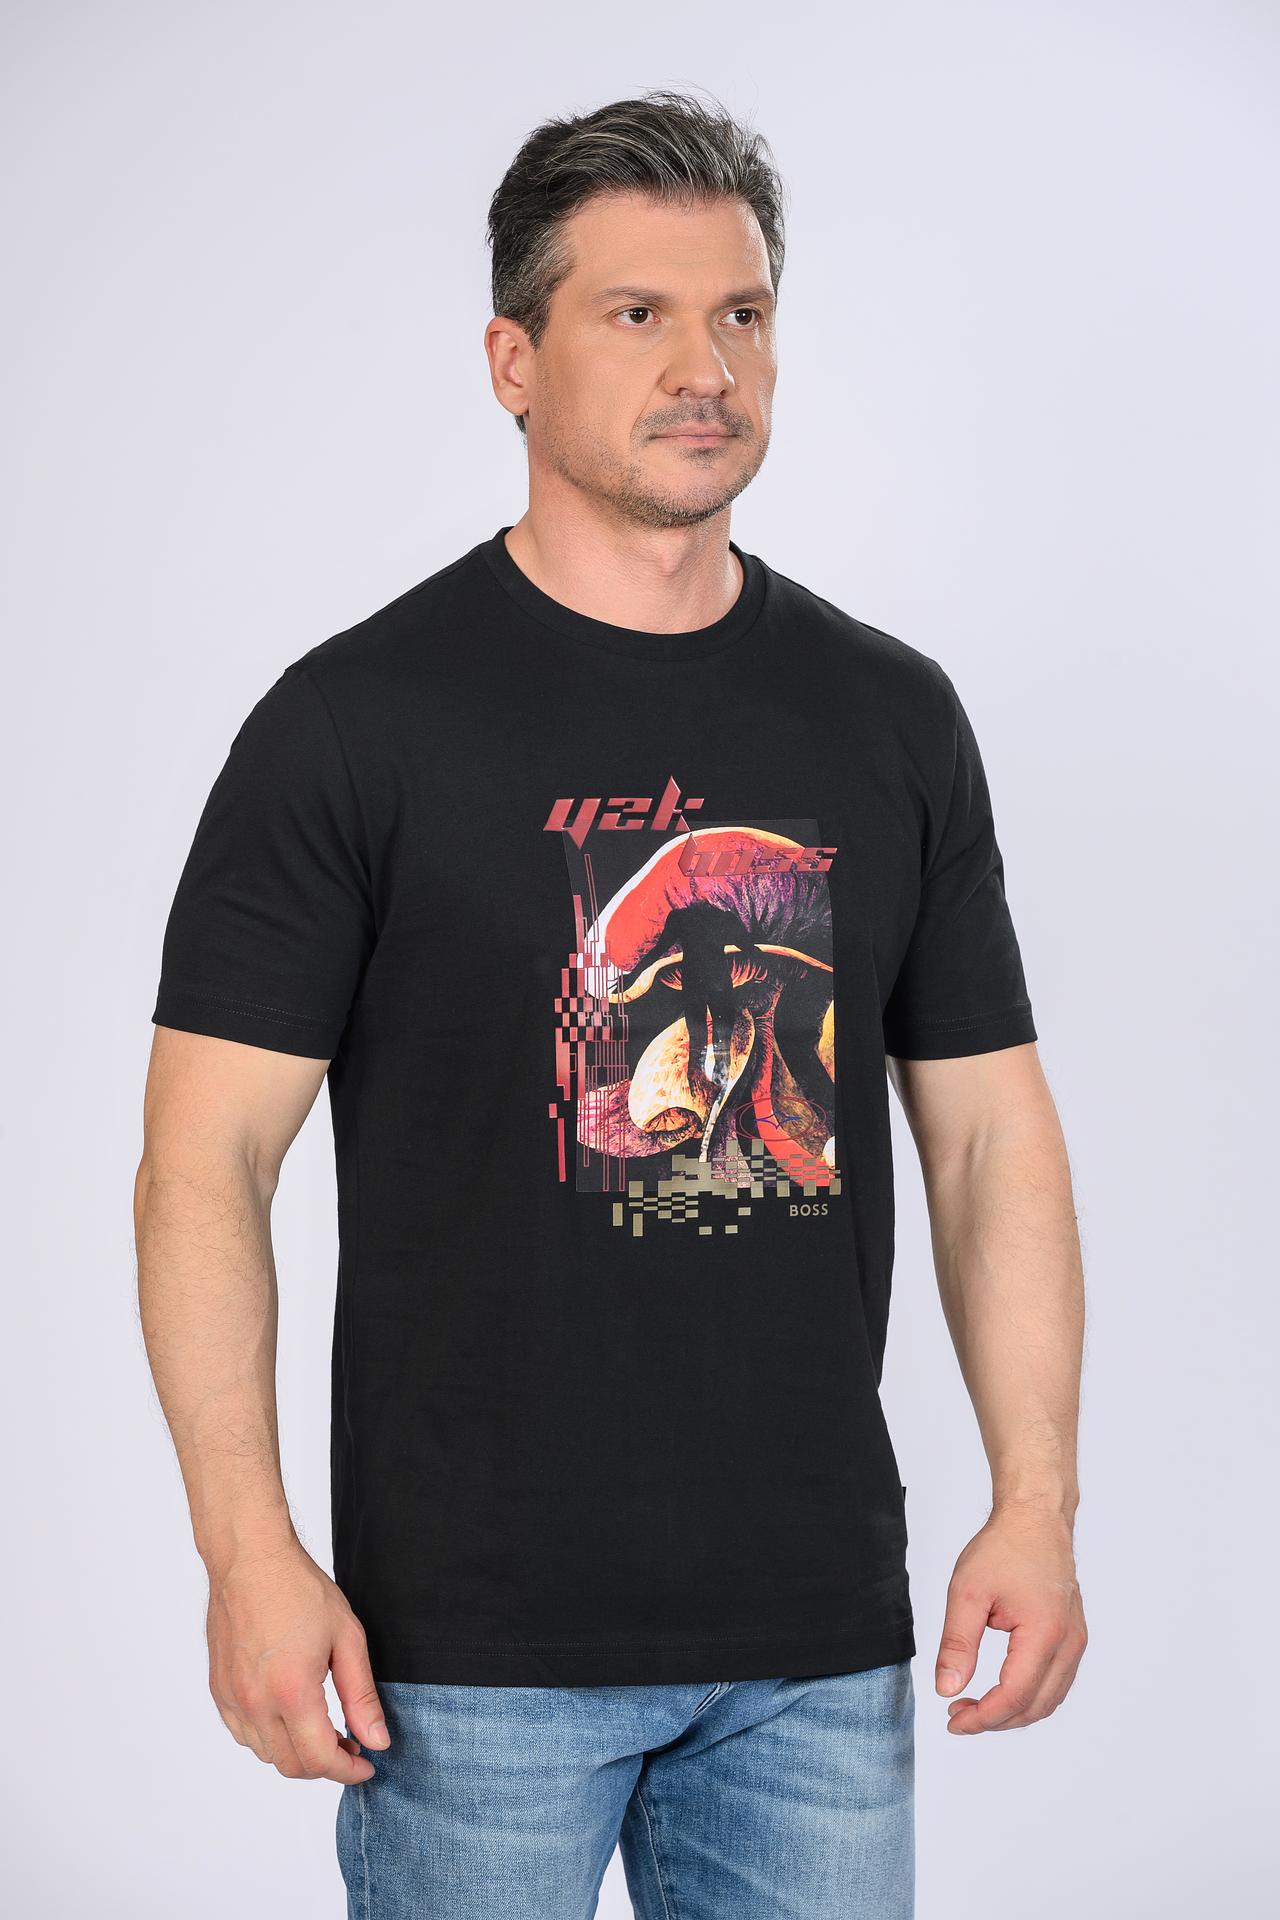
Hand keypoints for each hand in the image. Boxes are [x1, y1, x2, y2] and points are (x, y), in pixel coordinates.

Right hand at [205, 1538, 389, 1781]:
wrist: (249, 1559)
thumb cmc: (299, 1589)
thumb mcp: (347, 1637)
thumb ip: (361, 1696)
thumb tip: (377, 1740)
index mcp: (291, 1691)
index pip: (319, 1759)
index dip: (348, 1771)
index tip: (367, 1766)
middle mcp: (256, 1703)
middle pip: (291, 1766)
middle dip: (326, 1766)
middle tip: (351, 1745)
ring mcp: (232, 1698)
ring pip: (266, 1754)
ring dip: (297, 1753)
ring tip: (324, 1730)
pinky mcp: (219, 1690)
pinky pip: (244, 1734)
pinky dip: (270, 1738)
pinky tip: (291, 1716)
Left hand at [935, 1504, 1087, 1732]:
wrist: (1035, 1519)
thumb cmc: (1003, 1548)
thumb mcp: (967, 1592)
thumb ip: (957, 1644)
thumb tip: (947, 1689)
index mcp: (1044, 1633)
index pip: (1014, 1695)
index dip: (982, 1717)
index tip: (952, 1720)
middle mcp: (1068, 1643)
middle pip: (1035, 1706)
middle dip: (994, 1720)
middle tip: (957, 1715)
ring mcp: (1075, 1641)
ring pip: (1049, 1700)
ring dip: (1013, 1712)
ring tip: (974, 1705)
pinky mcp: (1073, 1637)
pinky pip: (1055, 1683)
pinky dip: (1028, 1697)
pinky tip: (1000, 1690)